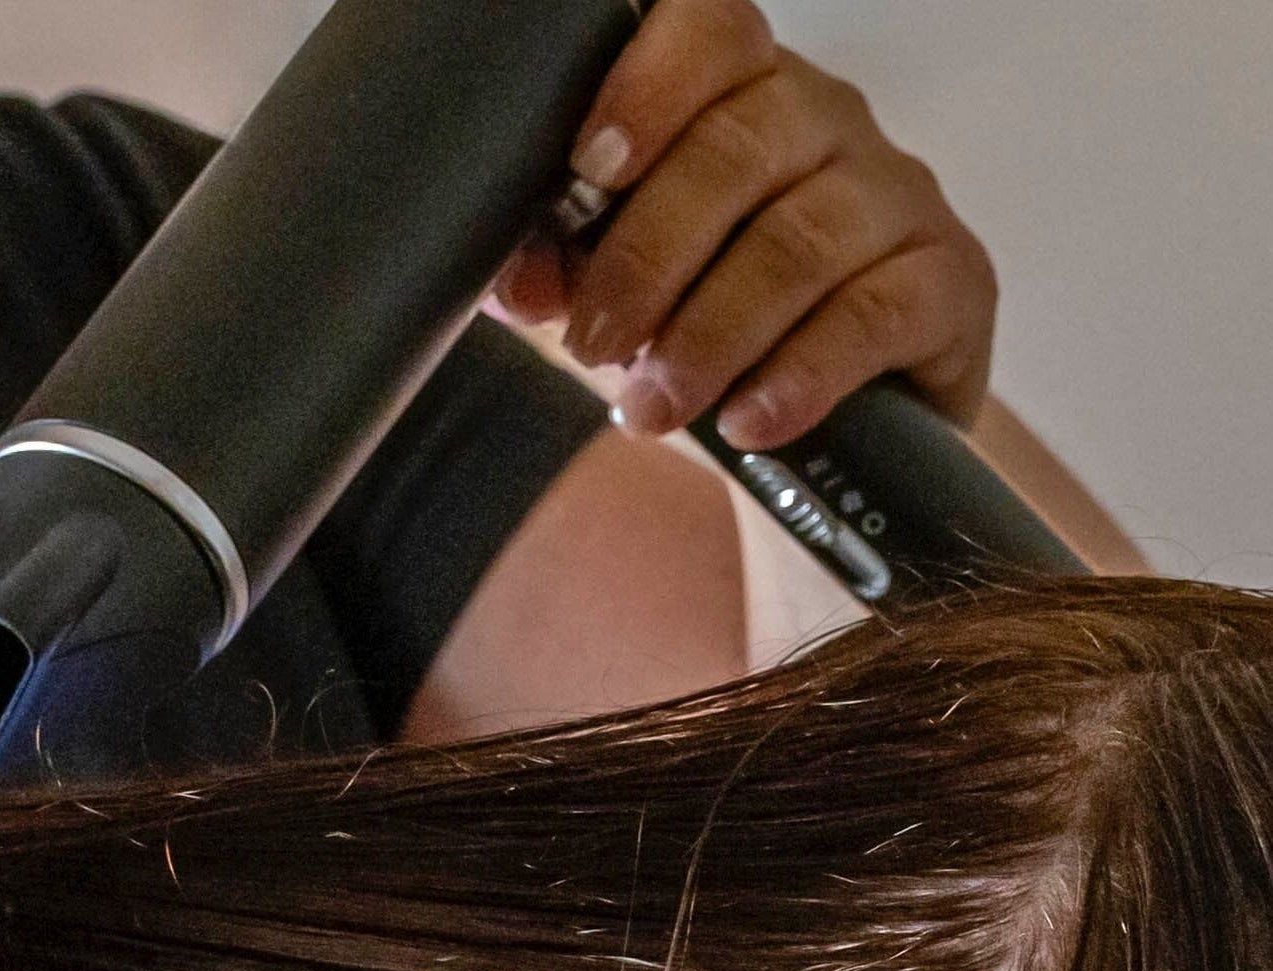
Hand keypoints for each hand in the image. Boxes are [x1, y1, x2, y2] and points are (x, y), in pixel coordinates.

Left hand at [494, 0, 997, 448]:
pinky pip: (874, 316)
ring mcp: (897, 196)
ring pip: (798, 243)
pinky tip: (745, 423)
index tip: (589, 168)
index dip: (651, 84)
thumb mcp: (625, 291)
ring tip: (650, 407)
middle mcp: (826, 123)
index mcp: (739, 96)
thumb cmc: (713, 325)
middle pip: (738, 151)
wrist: (838, 433)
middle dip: (647, 258)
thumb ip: (563, 268)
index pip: (712, 32)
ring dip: (708, 336)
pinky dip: (798, 377)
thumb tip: (518, 285)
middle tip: (593, 345)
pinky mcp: (951, 280)